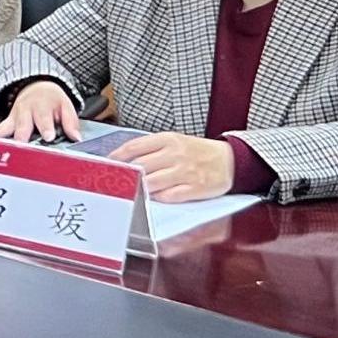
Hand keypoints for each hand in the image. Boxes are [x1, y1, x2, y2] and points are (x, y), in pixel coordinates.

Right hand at [0, 80, 81, 142]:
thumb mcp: (65, 107)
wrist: (36, 87)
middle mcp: (25, 112)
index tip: (48, 137)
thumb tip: (76, 137)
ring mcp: (13, 117)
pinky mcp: (6, 122)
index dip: (46, 127)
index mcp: (41, 107)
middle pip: (22, 126)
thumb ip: (70, 122)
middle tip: (21, 146)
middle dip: (21, 136)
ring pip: (6, 128)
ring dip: (0, 136)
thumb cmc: (52, 101)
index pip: (44, 118)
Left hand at [117, 132, 237, 202]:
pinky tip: (155, 197)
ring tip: (134, 191)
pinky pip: (169, 196)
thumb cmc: (197, 152)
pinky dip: (159, 198)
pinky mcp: (196, 188)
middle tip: (116, 182)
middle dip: (126, 176)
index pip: (134, 147)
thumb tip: (123, 158)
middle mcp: (176, 154)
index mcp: (168, 139)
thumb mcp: (174, 141)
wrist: (230, 160)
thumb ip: (150, 148)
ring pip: (153, 182)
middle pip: (141, 166)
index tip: (107, 165)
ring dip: (141, 188)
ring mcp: (186, 172)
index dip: (116, 157)